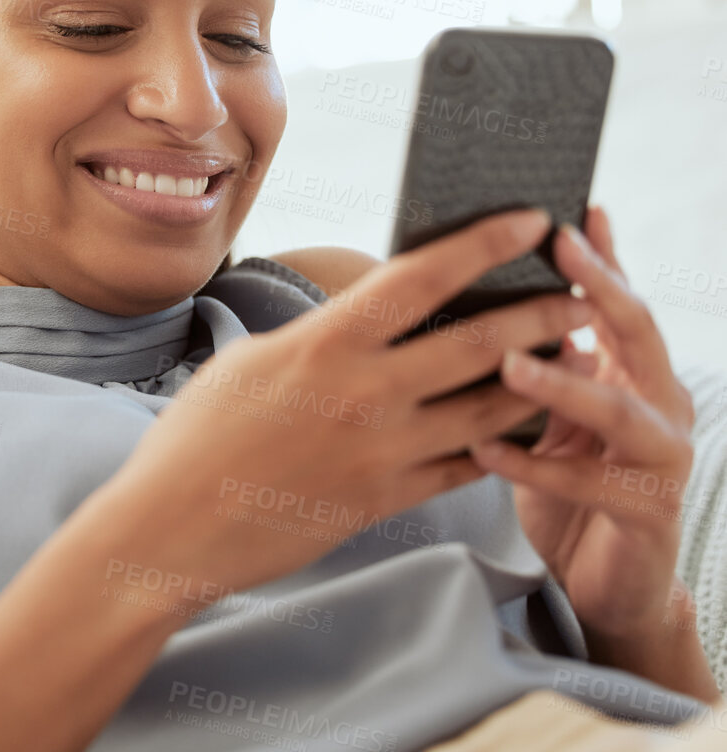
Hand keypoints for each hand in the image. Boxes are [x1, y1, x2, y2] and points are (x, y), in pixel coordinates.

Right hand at [83, 207, 588, 608]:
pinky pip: (465, 467)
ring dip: (540, 379)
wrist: (171, 531)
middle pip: (479, 343)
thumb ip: (321, 334)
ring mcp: (380, 453)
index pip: (421, 278)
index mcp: (323, 345)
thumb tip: (370, 312)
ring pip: (488, 409)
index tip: (530, 220)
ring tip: (573, 357)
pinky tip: (526, 423)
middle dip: (542, 314)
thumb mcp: (252, 360)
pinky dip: (501, 441)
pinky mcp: (384, 501)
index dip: (484, 244)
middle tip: (581, 293)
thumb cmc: (198, 436)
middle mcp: (363, 396)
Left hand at [470, 205, 695, 645]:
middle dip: (600, 289)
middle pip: (639, 334)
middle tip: (559, 253)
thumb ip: (550, 357)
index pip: (623, 301)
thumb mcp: (558, 412)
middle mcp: (665, 404)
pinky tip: (487, 451)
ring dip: (563, 383)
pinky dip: (534, 465)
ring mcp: (664, 458)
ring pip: (618, 409)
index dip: (604, 257)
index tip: (573, 213)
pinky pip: (589, 482)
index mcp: (641, 373)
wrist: (607, 584)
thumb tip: (501, 292)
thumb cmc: (572, 487)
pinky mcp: (647, 511)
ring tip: (510, 363)